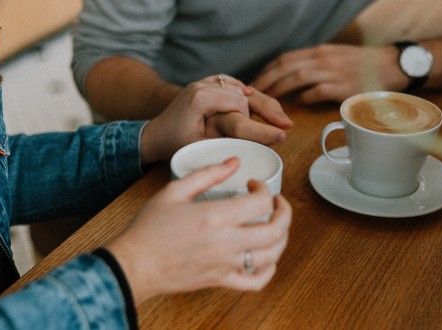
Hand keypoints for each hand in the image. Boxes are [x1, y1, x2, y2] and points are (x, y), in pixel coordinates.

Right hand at [106, 158, 292, 304]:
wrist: (134, 263)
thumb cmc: (149, 228)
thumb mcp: (174, 190)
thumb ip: (207, 174)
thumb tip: (233, 162)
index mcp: (216, 216)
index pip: (261, 202)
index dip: (264, 188)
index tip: (254, 184)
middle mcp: (226, 242)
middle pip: (276, 230)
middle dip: (284, 212)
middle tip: (277, 203)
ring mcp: (226, 264)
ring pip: (272, 255)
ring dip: (282, 238)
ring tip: (275, 225)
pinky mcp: (221, 281)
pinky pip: (256, 282)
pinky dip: (269, 270)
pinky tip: (266, 258)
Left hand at [140, 75, 292, 163]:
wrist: (154, 134)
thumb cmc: (174, 144)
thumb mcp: (199, 147)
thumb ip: (224, 143)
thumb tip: (252, 150)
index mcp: (201, 98)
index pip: (240, 105)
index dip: (259, 123)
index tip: (278, 135)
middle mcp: (203, 85)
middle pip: (244, 93)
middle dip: (267, 109)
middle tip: (287, 125)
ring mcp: (204, 83)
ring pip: (241, 88)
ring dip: (260, 102)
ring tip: (280, 117)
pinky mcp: (206, 85)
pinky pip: (232, 85)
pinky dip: (246, 92)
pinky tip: (259, 100)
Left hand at [251, 44, 407, 103]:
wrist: (394, 66)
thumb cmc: (365, 66)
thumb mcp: (337, 58)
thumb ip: (317, 66)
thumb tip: (295, 80)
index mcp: (320, 52)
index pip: (286, 58)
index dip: (268, 70)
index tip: (255, 82)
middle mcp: (324, 59)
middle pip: (286, 66)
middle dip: (266, 80)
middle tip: (253, 94)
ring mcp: (334, 72)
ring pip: (298, 76)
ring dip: (280, 89)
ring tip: (268, 101)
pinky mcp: (344, 86)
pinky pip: (318, 91)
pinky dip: (305, 97)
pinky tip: (297, 105)